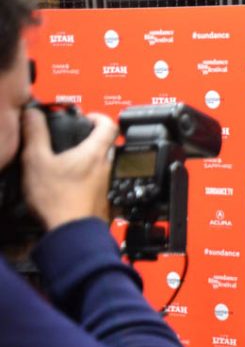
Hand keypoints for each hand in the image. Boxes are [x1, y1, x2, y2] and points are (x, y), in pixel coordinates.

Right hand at [21, 110, 117, 229]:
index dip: (98, 116)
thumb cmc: (58, 200)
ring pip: (100, 164)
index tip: (87, 117)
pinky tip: (67, 183)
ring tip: (65, 161)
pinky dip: (84, 177)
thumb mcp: (37, 160)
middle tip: (71, 139)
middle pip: (105, 145)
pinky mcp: (102, 199)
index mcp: (95, 153)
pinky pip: (96, 181)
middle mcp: (106, 167)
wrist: (71, 232)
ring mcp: (106, 184)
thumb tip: (32, 113)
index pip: (109, 125)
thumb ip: (35, 134)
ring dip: (86, 159)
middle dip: (89, 139)